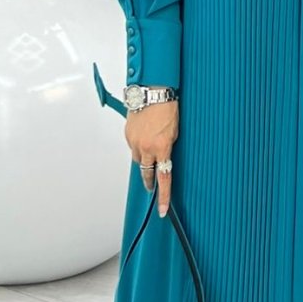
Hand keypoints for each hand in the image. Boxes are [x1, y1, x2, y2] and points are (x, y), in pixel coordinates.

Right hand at [125, 100, 178, 216]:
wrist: (153, 91)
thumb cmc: (167, 108)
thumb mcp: (175, 132)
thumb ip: (168, 148)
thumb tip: (163, 157)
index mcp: (161, 148)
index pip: (163, 178)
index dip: (163, 196)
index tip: (163, 209)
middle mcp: (146, 147)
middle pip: (145, 172)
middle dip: (149, 180)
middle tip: (151, 186)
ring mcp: (135, 141)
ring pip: (138, 159)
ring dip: (144, 159)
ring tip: (150, 149)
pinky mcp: (127, 134)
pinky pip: (133, 146)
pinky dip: (138, 145)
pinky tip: (144, 135)